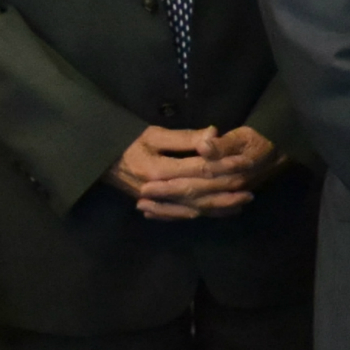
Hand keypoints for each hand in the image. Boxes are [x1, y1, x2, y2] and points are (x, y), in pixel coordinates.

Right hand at [106, 124, 278, 220]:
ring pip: (192, 208)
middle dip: (226, 191)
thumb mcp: (153, 134)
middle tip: (250, 190)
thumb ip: (184, 137)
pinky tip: (218, 213)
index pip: (199, 169)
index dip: (224, 166)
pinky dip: (201, 214)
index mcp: (159, 169)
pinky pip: (180, 215)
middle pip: (199, 192)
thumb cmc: (128, 142)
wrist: (100, 160)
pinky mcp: (154, 206)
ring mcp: (156, 201)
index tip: (245, 162)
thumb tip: (213, 134)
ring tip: (241, 204)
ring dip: (217, 208)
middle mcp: (158, 190)